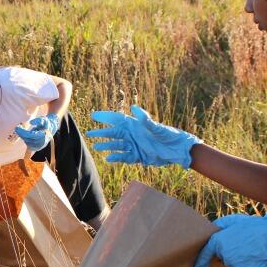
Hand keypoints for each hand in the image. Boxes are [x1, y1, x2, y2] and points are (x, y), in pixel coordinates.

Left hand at [14, 113, 59, 151]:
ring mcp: (40, 147)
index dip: (24, 132)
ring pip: (28, 143)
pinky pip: (28, 145)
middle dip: (21, 134)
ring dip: (22, 136)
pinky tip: (22, 135)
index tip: (18, 128)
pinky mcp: (37, 148)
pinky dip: (25, 140)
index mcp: (45, 136)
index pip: (32, 135)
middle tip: (16, 128)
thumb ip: (38, 120)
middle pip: (29, 139)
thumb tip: (31, 122)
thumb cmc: (46, 124)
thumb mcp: (44, 119)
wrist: (50, 130)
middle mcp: (42, 143)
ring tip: (19, 130)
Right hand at [86, 105, 201, 167]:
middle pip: (114, 133)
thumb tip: (134, 108)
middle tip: (89, 133)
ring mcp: (134, 145)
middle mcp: (133, 134)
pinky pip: (124, 157)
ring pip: (117, 145)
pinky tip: (108, 158)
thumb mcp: (157, 127)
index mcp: (136, 125)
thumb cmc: (169, 135)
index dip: (105, 117)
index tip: (94, 115)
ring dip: (106, 146)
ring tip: (96, 146)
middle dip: (102, 133)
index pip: (117, 119)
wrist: (177, 150)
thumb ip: (146, 120)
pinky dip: (116, 157)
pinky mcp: (138, 156)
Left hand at [193, 212, 266, 266]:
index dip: (201, 262)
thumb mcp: (234, 220)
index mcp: (219, 241)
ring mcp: (235, 265)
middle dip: (228, 252)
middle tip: (241, 243)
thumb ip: (220, 225)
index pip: (206, 253)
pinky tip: (255, 257)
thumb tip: (213, 229)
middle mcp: (224, 255)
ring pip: (233, 264)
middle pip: (222, 257)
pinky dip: (247, 266)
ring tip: (250, 248)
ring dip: (239, 259)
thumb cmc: (254, 227)